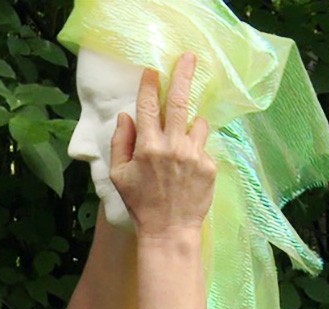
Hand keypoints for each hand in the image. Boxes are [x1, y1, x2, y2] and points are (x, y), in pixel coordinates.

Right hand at [109, 53, 216, 238]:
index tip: (152, 69)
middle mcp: (171, 146)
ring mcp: (193, 155)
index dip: (149, 85)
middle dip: (182, 76)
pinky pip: (203, 146)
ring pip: (197, 123)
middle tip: (188, 57)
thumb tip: (126, 116)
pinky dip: (196, 151)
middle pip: (178, 102)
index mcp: (146, 147)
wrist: (169, 230)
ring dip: (190, 126)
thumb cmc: (140, 204)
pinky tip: (188, 170)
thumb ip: (120, 142)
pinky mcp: (209, 165)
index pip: (148, 106)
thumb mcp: (118, 176)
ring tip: (181, 146)